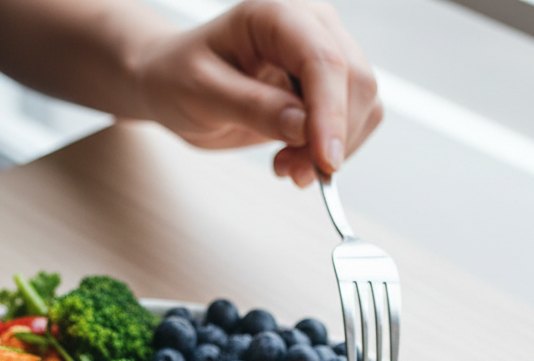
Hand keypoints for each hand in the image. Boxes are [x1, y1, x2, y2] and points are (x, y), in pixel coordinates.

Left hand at [133, 0, 381, 185]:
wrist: (171, 83)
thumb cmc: (177, 77)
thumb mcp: (201, 93)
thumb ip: (252, 107)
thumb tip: (302, 127)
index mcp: (277, 14)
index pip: (324, 61)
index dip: (331, 114)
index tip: (325, 161)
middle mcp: (309, 28)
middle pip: (355, 81)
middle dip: (333, 136)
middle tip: (292, 172)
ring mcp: (320, 57)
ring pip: (362, 104)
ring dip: (332, 149)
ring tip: (285, 166)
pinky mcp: (322, 89)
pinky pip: (350, 122)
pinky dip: (328, 151)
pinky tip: (292, 160)